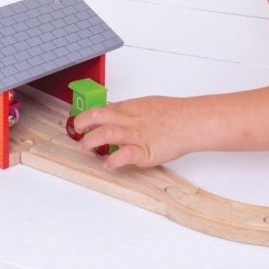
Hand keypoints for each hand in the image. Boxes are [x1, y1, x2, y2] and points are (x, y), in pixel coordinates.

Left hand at [71, 95, 199, 169]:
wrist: (192, 121)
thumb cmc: (174, 113)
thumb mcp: (147, 104)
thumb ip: (129, 110)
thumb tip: (114, 113)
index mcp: (130, 108)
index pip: (101, 109)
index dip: (86, 116)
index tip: (79, 123)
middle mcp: (130, 120)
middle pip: (98, 117)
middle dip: (81, 124)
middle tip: (76, 133)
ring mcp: (137, 135)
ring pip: (106, 133)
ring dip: (90, 141)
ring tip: (84, 148)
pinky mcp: (146, 151)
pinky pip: (125, 155)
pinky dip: (113, 160)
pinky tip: (108, 164)